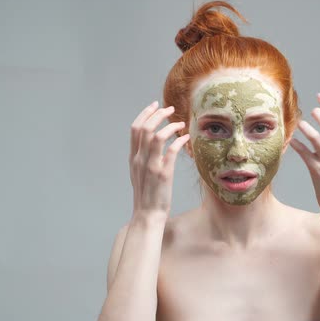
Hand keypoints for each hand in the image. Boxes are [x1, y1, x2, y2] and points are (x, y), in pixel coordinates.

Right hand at [129, 101, 189, 219]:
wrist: (147, 215)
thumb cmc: (146, 195)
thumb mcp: (140, 173)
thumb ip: (143, 157)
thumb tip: (152, 143)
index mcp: (133, 158)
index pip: (135, 129)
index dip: (145, 114)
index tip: (155, 105)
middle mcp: (140, 159)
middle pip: (145, 128)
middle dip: (158, 115)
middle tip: (170, 109)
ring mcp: (151, 166)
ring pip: (156, 136)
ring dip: (169, 126)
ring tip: (179, 123)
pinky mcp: (163, 174)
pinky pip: (171, 151)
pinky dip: (178, 141)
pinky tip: (185, 138)